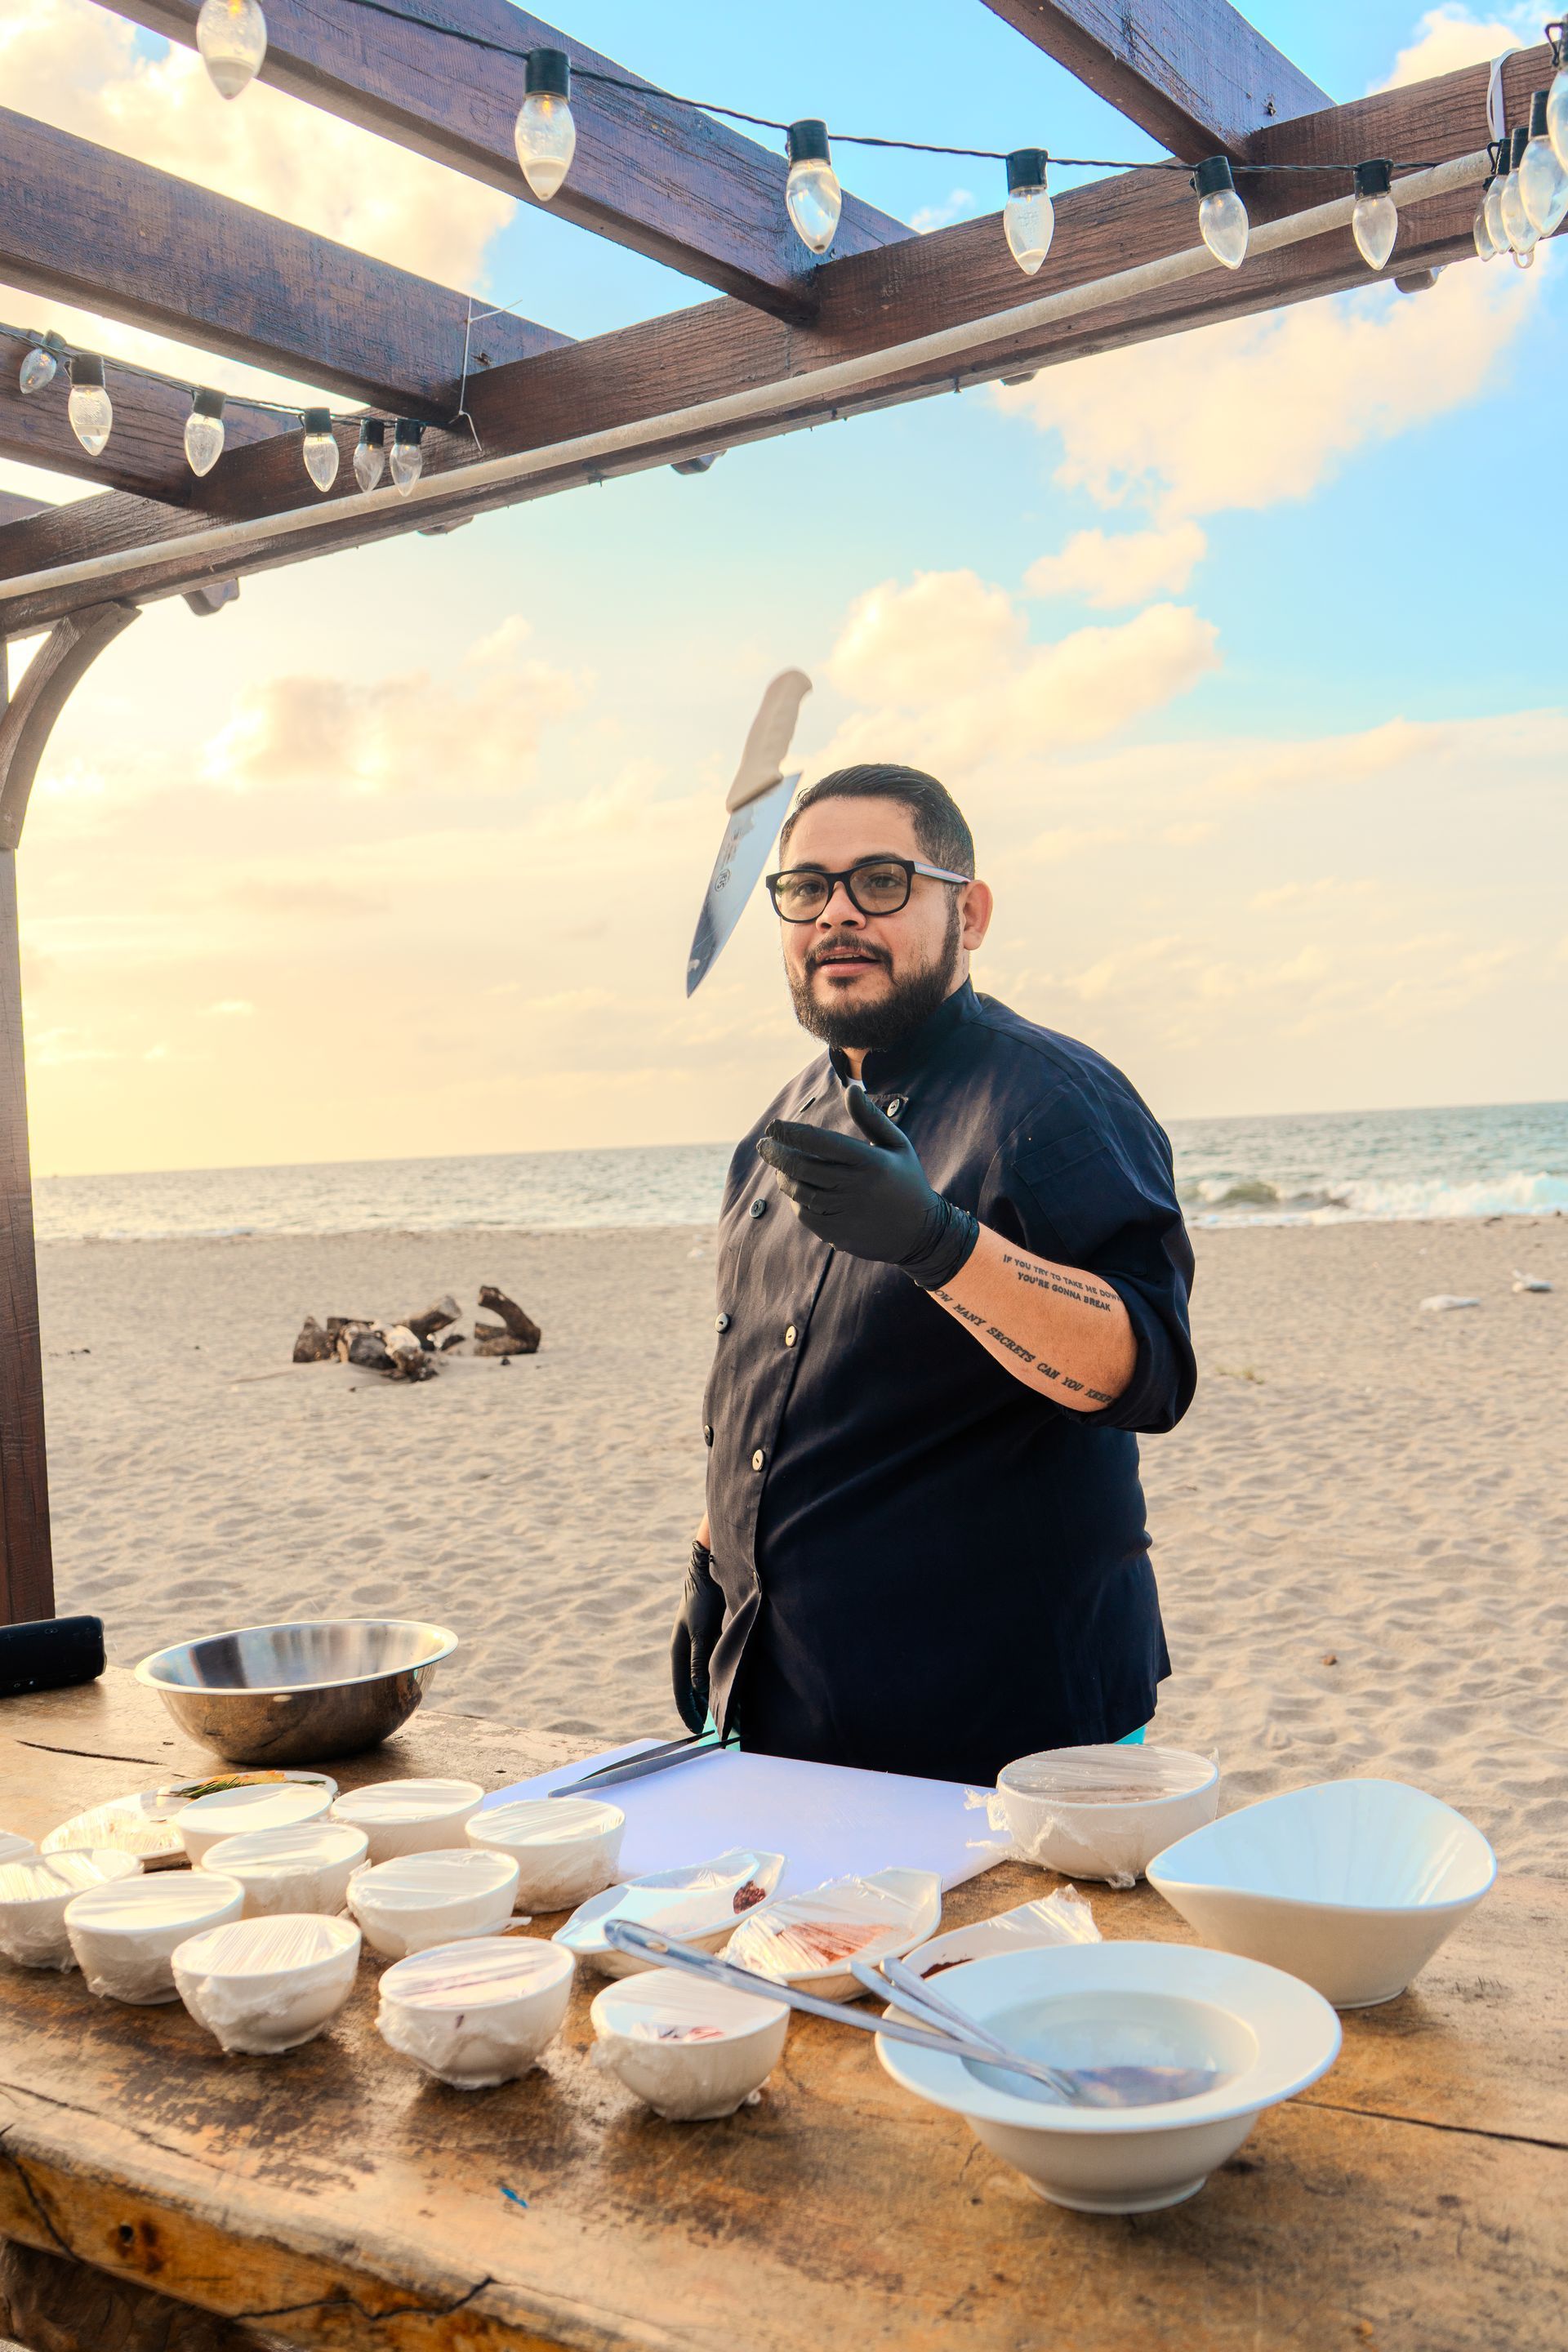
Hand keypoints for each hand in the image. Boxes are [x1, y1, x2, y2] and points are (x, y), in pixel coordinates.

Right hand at [670, 1538, 723, 1733]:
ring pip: (706, 1678)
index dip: (688, 1711)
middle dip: (704, 1707)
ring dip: (715, 1695)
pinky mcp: (713, 1639)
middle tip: (719, 1725)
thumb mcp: (700, 1630)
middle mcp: (688, 1652)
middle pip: (694, 1688)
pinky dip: (723, 1679)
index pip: (681, 1690)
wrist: (709, 1571)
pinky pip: (716, 1666)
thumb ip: (699, 1658)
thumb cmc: (701, 1600)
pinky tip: (736, 1687)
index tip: (697, 1728)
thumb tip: (699, 1687)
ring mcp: (700, 1646)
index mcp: (679, 1652)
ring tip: (729, 1712)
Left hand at [756, 1082, 978, 1289]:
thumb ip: (871, 1117)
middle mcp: (856, 1186)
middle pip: (804, 1167)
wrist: (920, 1233)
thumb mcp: (896, 1144)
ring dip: (783, 1176)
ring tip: (777, 1165)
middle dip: (777, 1153)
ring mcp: (846, 1212)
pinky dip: (795, 1199)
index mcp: (871, 1161)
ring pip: (801, 1191)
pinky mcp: (838, 1233)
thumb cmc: (906, 1180)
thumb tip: (851, 1088)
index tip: (774, 1125)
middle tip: (764, 1145)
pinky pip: (806, 1213)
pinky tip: (794, 1187)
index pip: (821, 1142)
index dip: (792, 1132)